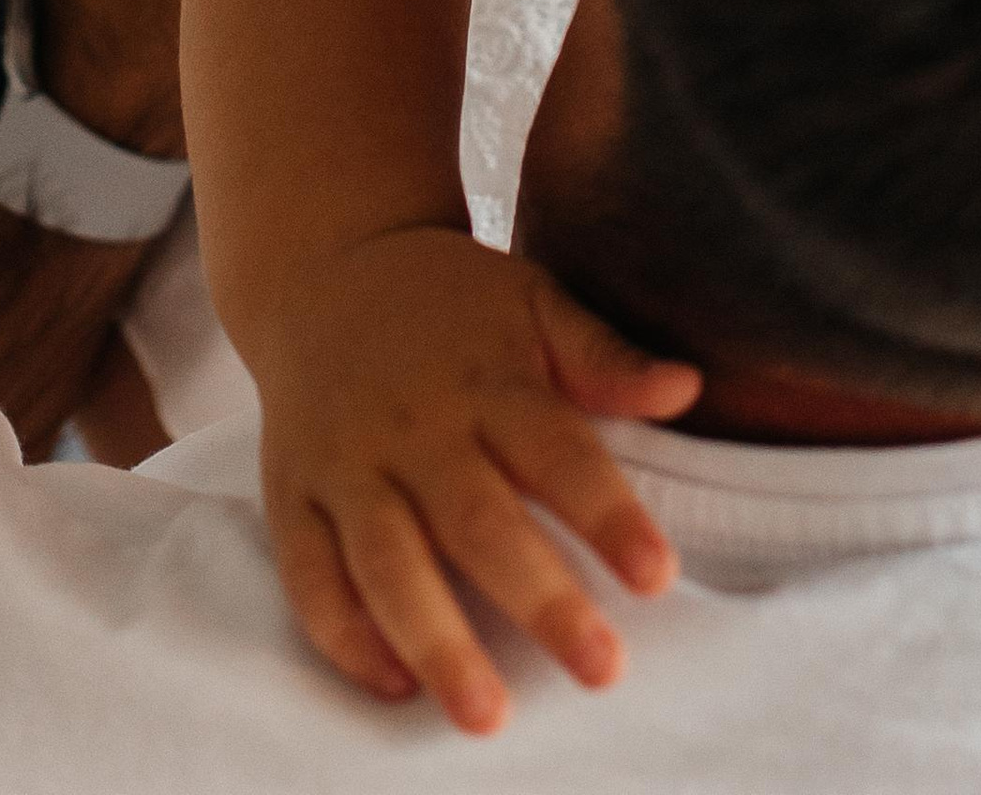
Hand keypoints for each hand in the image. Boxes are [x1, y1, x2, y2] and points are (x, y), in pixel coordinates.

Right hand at [257, 227, 700, 733]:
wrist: (325, 267)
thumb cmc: (450, 300)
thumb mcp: (533, 301)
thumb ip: (603, 356)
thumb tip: (687, 388)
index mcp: (485, 378)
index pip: (557, 452)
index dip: (608, 515)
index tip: (657, 576)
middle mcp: (415, 426)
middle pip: (477, 522)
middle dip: (540, 599)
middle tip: (600, 669)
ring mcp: (347, 463)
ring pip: (387, 563)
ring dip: (436, 640)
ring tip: (486, 714)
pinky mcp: (293, 494)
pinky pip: (310, 574)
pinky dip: (345, 634)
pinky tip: (394, 682)